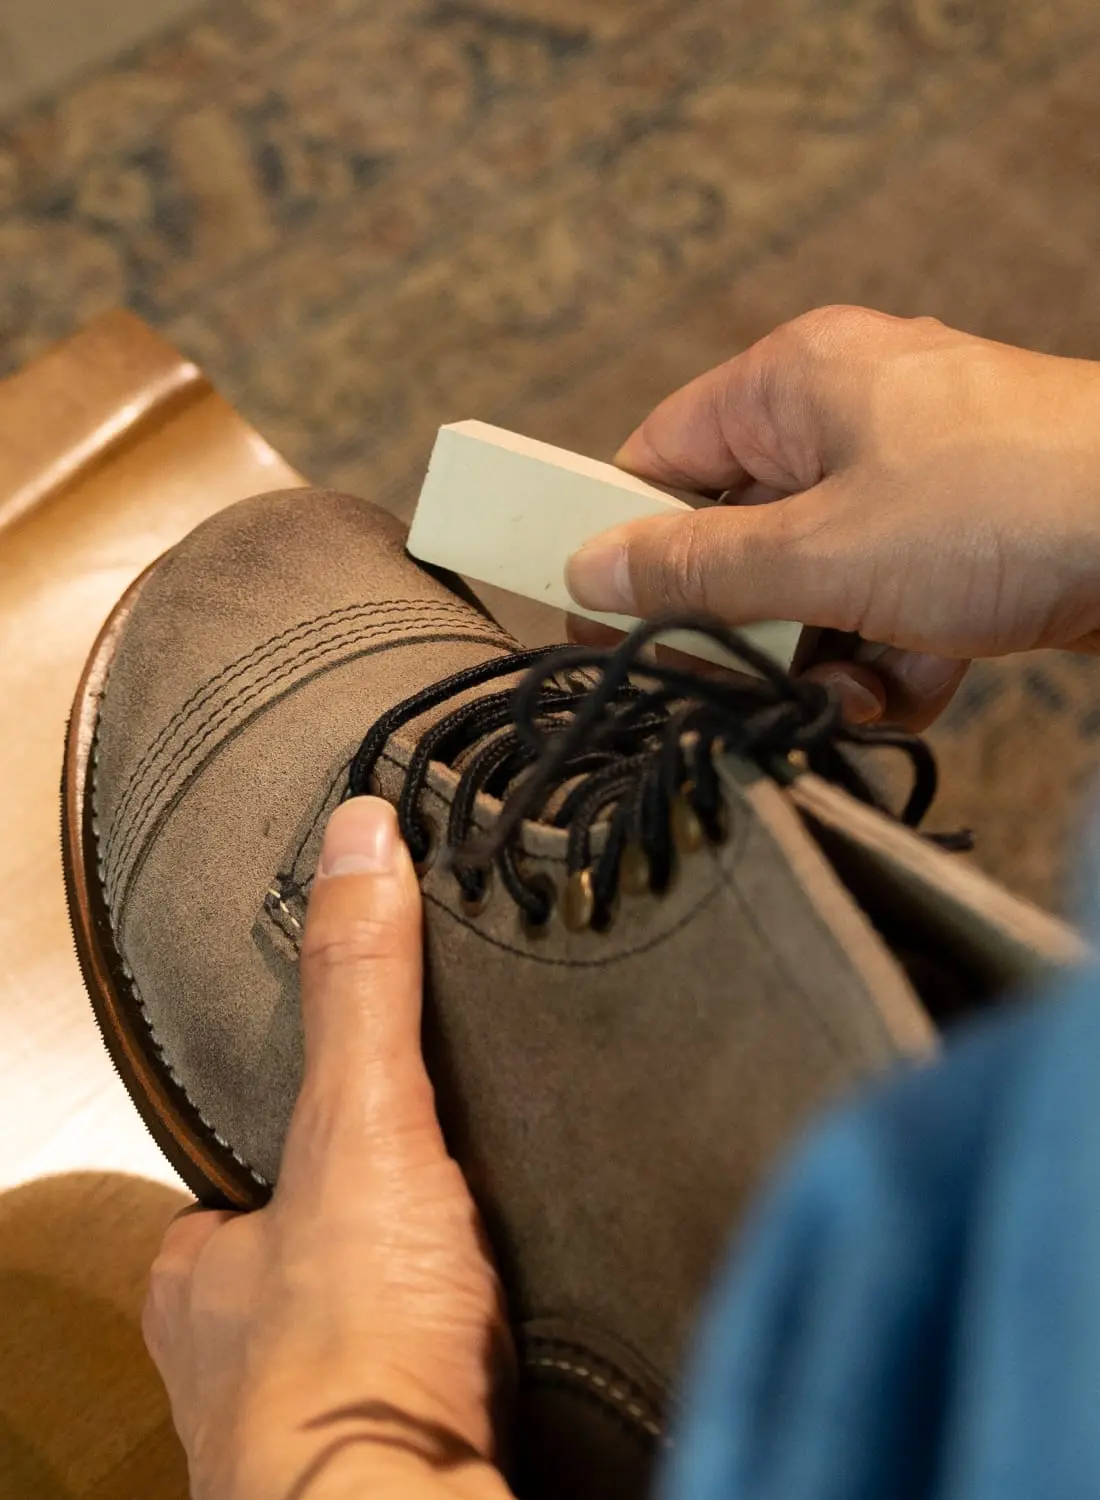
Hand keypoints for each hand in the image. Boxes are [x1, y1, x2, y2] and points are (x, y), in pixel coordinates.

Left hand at [143, 797, 513, 1499]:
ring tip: (484, 1258)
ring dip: (409, 1304)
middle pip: (293, 1265)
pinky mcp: (390, 1465)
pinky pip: (417, 1392)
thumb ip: (360, 986)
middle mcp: (229, 1363)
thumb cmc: (352, 1330)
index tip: (342, 1124)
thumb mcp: (359, 1120)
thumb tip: (356, 831)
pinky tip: (505, 1342)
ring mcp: (302, 1426)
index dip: (283, 1154)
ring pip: (354, 1336)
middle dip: (355, 1234)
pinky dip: (452, 1365)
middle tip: (432, 1194)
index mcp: (201, 1277)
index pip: (226, 1193)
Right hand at [566, 306, 1099, 727]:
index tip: (601, 618)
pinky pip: (881, 607)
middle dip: (750, 624)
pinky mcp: (958, 538)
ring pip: (812, 588)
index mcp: (795, 382)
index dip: (623, 539)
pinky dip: (894, 657)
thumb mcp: (822, 551)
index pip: (660, 456)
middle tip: (741, 678)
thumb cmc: (1006, 507)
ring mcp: (909, 479)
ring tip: (864, 683)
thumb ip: (696, 570)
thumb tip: (590, 569)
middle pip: (737, 537)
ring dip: (827, 656)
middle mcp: (846, 419)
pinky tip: (926, 678)